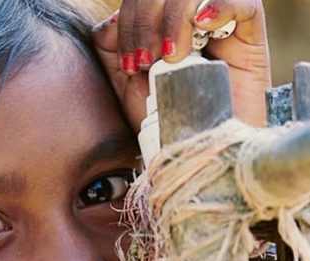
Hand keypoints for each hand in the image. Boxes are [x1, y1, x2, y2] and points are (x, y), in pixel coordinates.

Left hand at [93, 0, 270, 129]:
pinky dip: (220, 6)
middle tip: (146, 62)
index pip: (140, 1)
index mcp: (159, 24)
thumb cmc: (163, 117)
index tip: (130, 64)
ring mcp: (219, 23)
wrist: (198, 147)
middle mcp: (187, 19)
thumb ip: (110, 49)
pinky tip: (204, 26)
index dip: (130, 23)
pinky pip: (243, 2)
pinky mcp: (250, 33)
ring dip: (175, 21)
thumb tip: (110, 24)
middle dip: (145, 23)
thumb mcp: (125, 84)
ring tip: (173, 57)